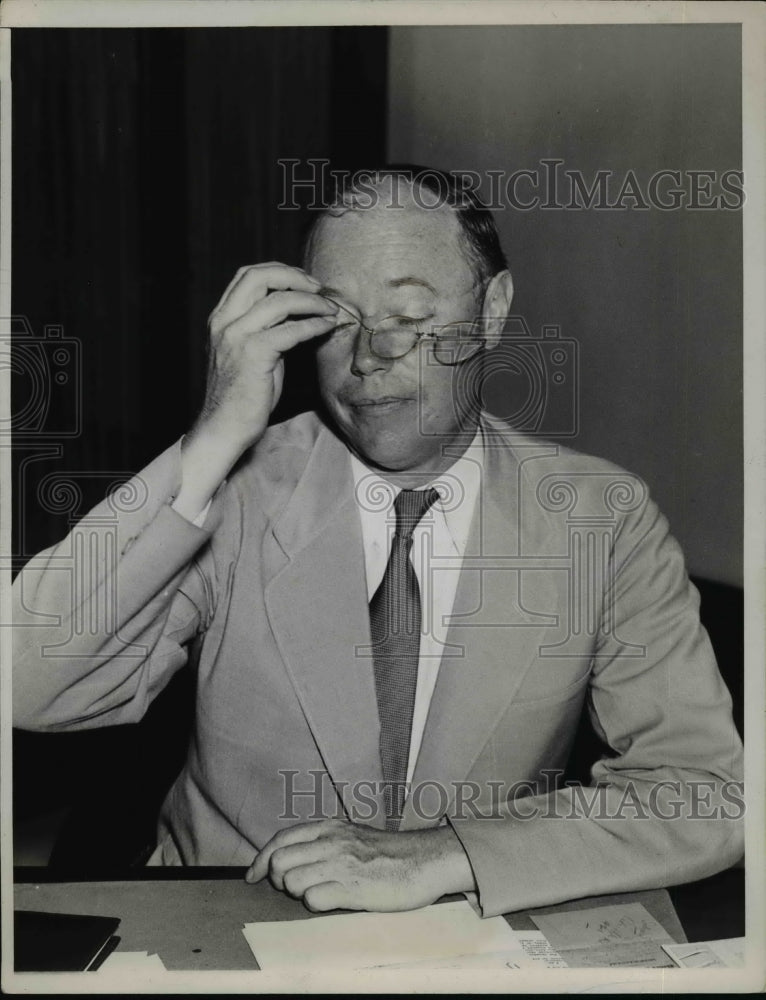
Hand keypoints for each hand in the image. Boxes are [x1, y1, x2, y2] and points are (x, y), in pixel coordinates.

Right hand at [193, 262, 338, 450]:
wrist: (225, 427)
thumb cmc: (243, 394)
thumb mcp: (250, 352)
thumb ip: (266, 328)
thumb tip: (299, 311)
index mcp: (221, 317)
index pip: (248, 275)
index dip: (280, 271)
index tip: (305, 281)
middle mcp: (225, 322)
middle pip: (260, 276)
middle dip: (295, 277)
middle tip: (320, 289)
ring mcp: (237, 336)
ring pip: (279, 300)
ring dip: (312, 302)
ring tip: (331, 309)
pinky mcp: (253, 354)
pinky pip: (291, 330)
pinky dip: (314, 325)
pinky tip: (327, 327)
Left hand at [244, 818, 475, 912]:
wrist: (424, 860)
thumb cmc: (387, 853)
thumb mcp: (351, 835)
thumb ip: (324, 841)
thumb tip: (292, 856)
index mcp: (329, 828)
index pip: (280, 840)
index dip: (261, 860)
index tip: (254, 876)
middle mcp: (331, 843)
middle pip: (279, 862)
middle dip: (279, 880)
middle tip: (295, 888)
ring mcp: (341, 865)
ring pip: (291, 882)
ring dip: (297, 893)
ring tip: (317, 893)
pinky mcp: (352, 889)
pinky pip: (313, 900)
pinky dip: (315, 904)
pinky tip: (331, 901)